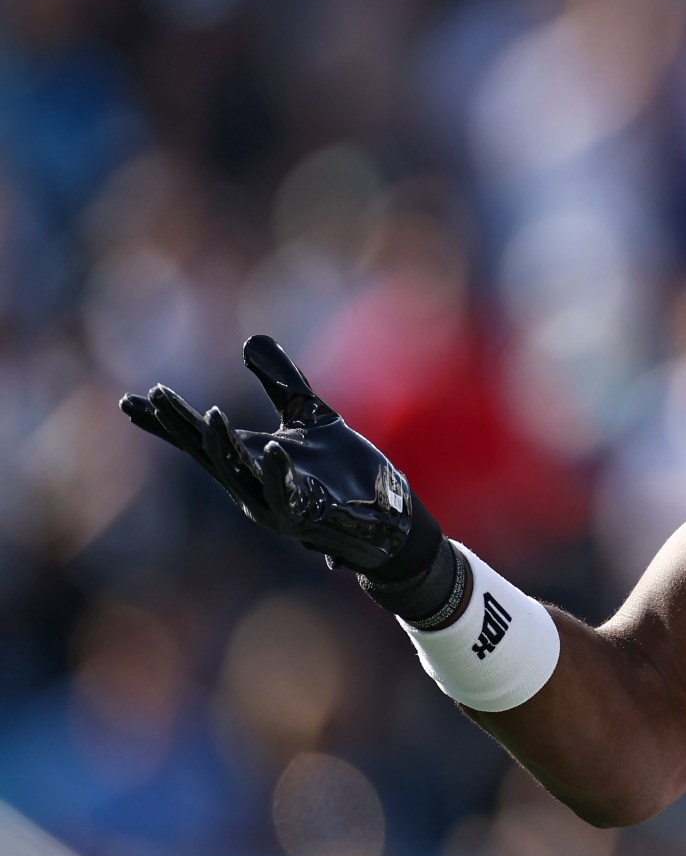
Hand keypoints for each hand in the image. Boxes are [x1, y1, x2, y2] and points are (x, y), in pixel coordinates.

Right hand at [121, 335, 444, 584]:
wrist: (387, 511)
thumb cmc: (345, 468)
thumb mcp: (310, 415)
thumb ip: (280, 382)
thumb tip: (251, 339)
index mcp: (249, 460)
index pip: (197, 439)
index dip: (165, 421)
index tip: (128, 401)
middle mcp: (250, 485)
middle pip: (206, 453)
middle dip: (180, 427)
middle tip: (155, 396)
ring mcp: (273, 505)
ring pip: (239, 475)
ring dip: (223, 446)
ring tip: (210, 414)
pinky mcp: (304, 517)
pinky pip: (285, 495)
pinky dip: (278, 472)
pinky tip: (275, 448)